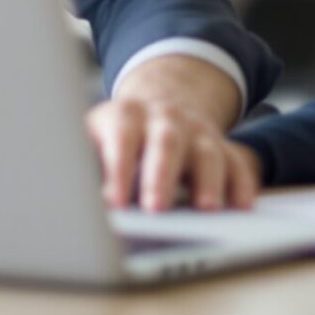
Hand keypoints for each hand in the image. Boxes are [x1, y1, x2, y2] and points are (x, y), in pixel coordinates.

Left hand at [84, 97, 258, 212]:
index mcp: (126, 115)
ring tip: (205, 209)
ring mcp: (197, 132)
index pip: (121, 139)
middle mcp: (165, 119)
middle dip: (161, 176)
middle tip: (155, 208)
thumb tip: (73, 200)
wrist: (160, 104)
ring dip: (207, 181)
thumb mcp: (94, 139)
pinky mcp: (223, 148)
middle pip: (166, 142)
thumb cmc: (119, 136)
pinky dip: (241, 185)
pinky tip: (240, 206)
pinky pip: (238, 164)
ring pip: (207, 151)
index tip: (112, 202)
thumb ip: (85, 165)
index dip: (117, 170)